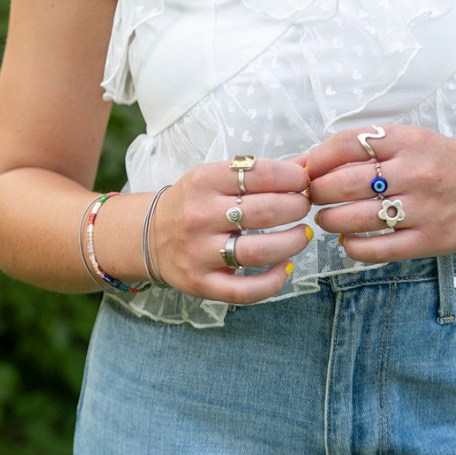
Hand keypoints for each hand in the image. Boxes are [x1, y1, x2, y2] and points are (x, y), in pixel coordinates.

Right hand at [150, 158, 311, 303]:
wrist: (149, 235)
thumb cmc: (193, 202)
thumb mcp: (216, 176)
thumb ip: (260, 171)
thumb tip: (306, 164)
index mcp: (204, 180)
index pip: (259, 173)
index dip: (292, 176)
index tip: (304, 181)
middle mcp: (200, 215)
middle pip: (264, 211)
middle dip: (297, 207)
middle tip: (304, 206)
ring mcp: (199, 252)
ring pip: (259, 251)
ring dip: (293, 242)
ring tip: (304, 234)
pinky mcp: (201, 283)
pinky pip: (244, 290)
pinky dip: (273, 282)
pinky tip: (287, 268)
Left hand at [305, 125, 455, 261]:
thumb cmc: (438, 160)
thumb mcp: (406, 140)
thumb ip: (361, 147)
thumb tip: (304, 161)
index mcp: (406, 141)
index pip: (346, 144)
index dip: (317, 158)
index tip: (306, 170)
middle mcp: (414, 172)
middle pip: (345, 183)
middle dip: (317, 192)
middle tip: (312, 196)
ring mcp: (422, 208)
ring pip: (356, 218)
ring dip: (329, 220)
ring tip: (326, 217)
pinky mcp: (428, 240)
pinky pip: (378, 249)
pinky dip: (353, 247)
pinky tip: (346, 241)